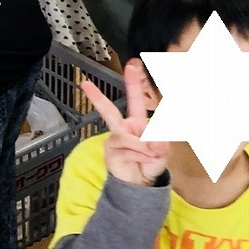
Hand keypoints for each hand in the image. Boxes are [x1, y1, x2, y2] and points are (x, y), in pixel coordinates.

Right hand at [82, 62, 168, 186]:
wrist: (140, 183)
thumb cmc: (150, 162)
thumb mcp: (162, 151)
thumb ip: (160, 142)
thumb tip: (152, 141)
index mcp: (138, 123)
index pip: (136, 100)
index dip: (134, 83)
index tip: (133, 65)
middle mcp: (123, 128)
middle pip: (109, 111)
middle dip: (97, 97)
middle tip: (85, 83)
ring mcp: (114, 140)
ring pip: (128, 137)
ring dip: (145, 148)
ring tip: (152, 156)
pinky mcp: (109, 152)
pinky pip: (128, 150)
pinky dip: (141, 156)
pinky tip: (142, 162)